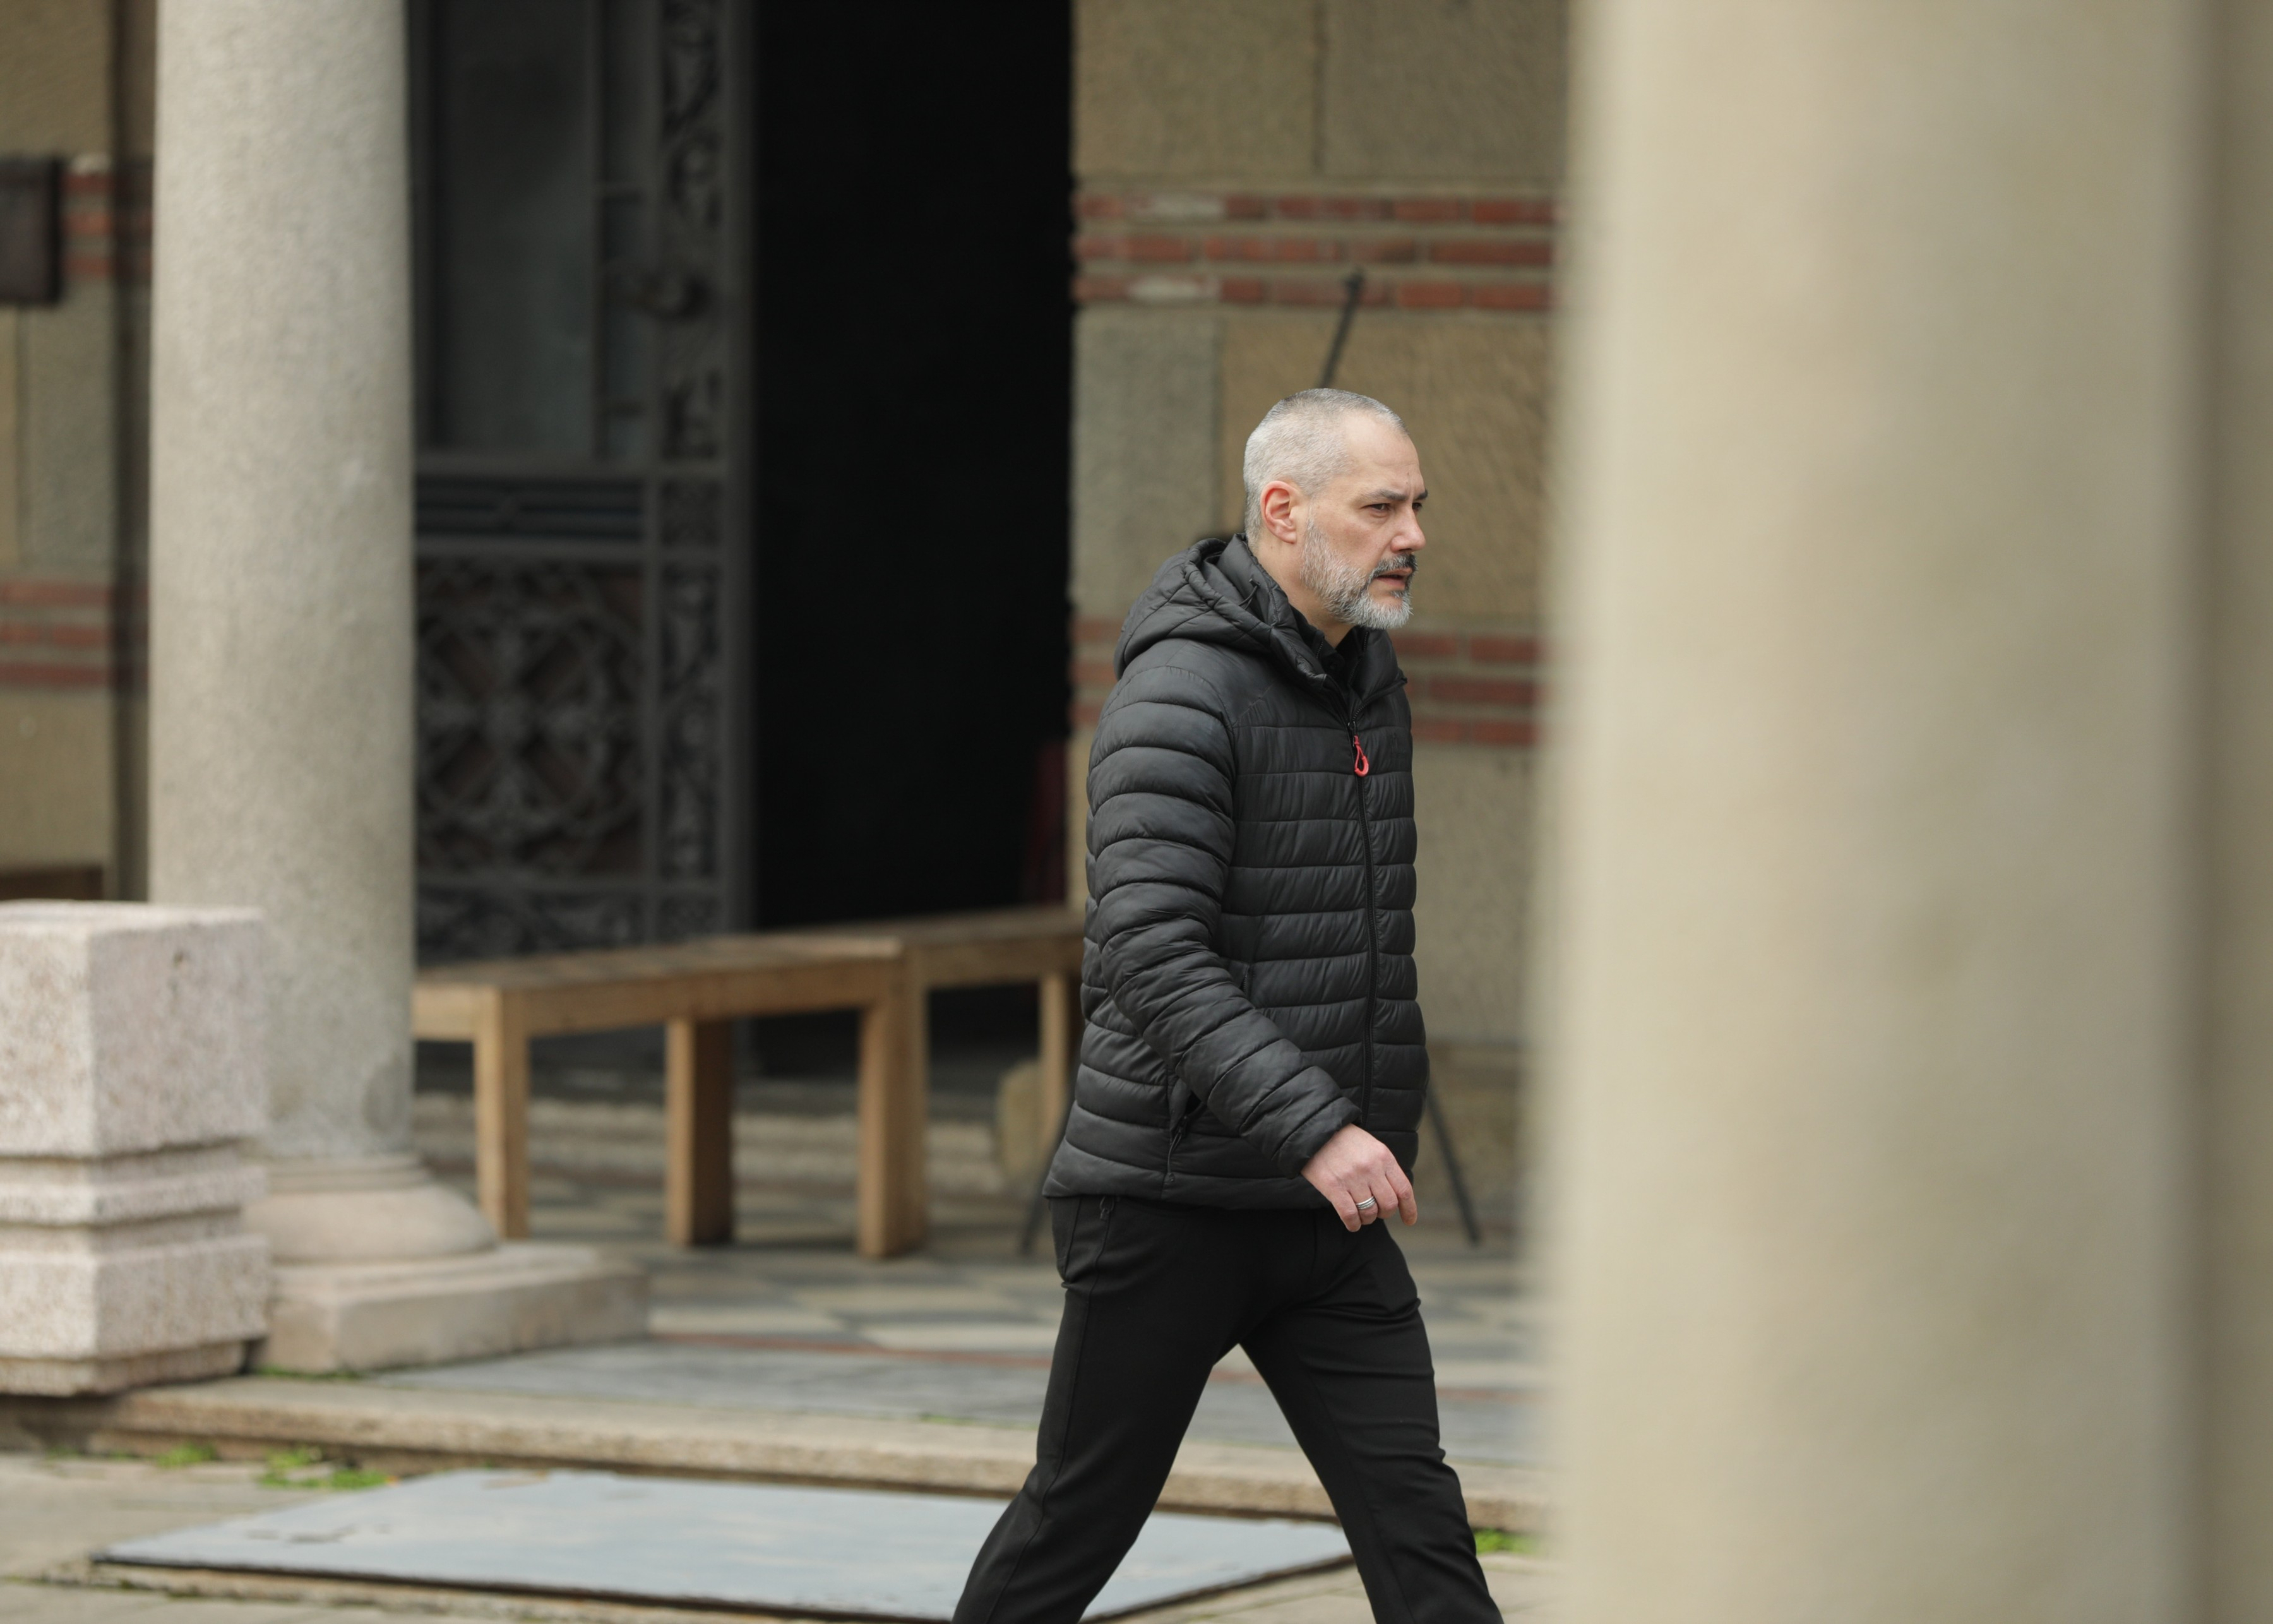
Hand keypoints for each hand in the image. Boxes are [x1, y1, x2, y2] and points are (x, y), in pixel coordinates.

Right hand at [1300, 1124, 1416, 1230]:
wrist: (1316, 1130)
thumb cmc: (1346, 1140)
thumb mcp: (1372, 1146)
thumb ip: (1384, 1168)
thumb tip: (1395, 1195)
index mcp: (1384, 1157)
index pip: (1404, 1189)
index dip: (1409, 1209)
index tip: (1409, 1221)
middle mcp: (1371, 1168)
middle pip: (1388, 1204)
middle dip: (1384, 1214)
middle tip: (1376, 1212)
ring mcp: (1352, 1178)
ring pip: (1369, 1212)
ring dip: (1367, 1219)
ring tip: (1362, 1216)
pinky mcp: (1333, 1186)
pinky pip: (1350, 1214)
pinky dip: (1353, 1224)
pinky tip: (1352, 1223)